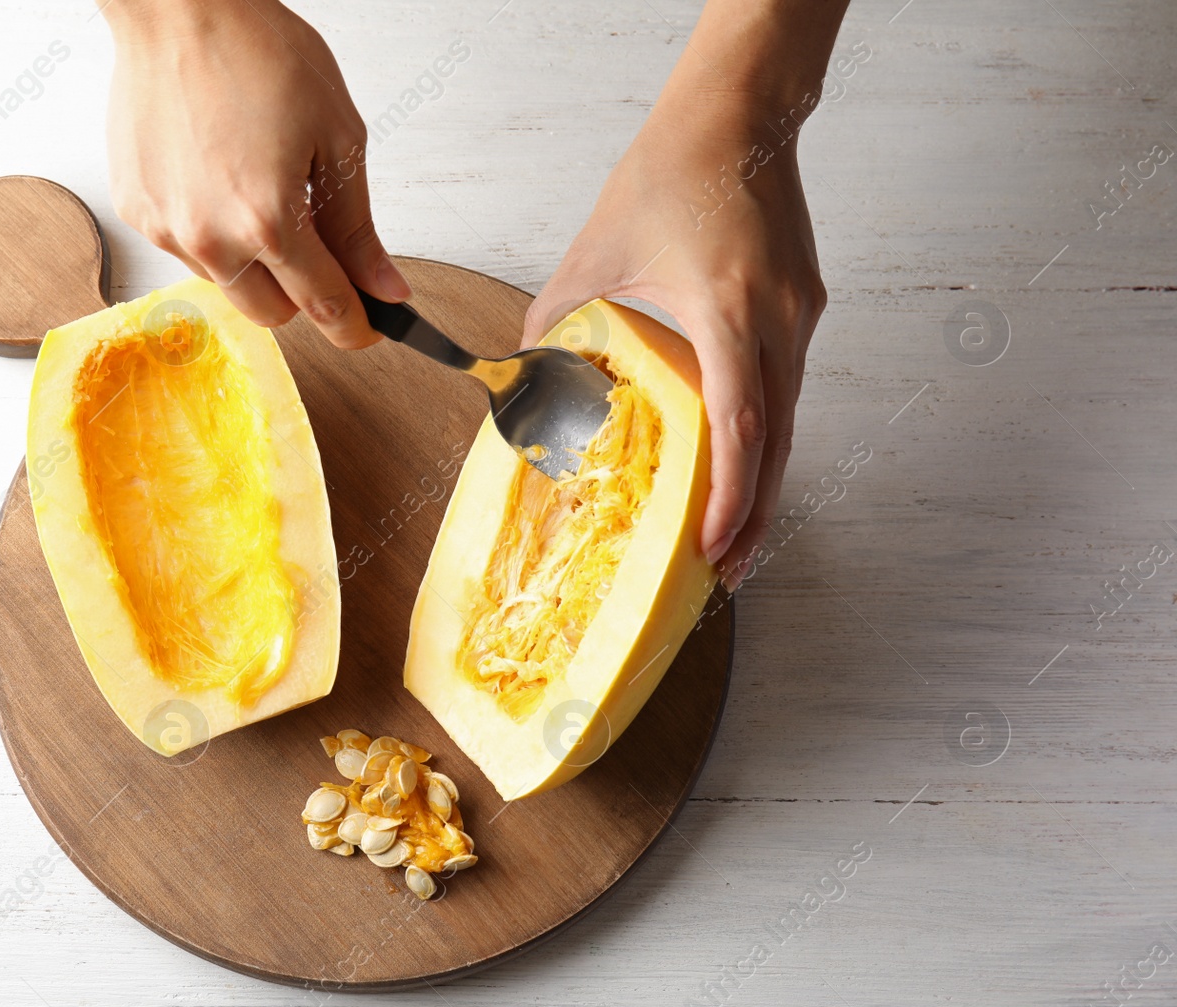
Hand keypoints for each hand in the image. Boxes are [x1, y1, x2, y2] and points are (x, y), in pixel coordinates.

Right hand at [101, 0, 409, 347]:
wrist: (178, 9)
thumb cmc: (258, 53)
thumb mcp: (336, 137)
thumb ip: (358, 228)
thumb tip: (385, 287)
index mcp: (269, 221)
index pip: (323, 306)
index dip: (355, 325)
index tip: (367, 328)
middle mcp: (211, 238)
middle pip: (272, 314)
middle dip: (302, 292)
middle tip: (318, 246)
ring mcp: (167, 229)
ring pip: (228, 283)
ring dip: (253, 260)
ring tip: (258, 188)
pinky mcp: (138, 212)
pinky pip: (187, 248)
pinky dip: (211, 229)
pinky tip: (218, 175)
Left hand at [524, 86, 827, 590]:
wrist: (737, 114)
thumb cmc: (669, 173)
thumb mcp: (595, 251)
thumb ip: (554, 321)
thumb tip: (521, 378)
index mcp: (726, 306)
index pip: (740, 422)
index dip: (731, 494)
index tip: (715, 546)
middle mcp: (777, 317)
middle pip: (778, 442)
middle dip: (755, 516)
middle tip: (728, 571)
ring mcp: (800, 313)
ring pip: (791, 421)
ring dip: (765, 482)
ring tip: (735, 536)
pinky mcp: (804, 306)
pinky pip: (788, 387)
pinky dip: (767, 436)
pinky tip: (740, 464)